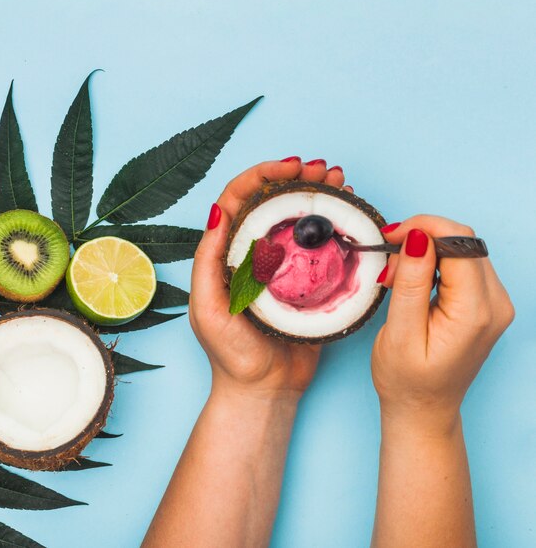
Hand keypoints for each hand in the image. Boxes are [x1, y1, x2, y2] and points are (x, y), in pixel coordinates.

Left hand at [189, 158, 347, 400]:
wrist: (264, 389)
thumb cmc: (230, 354)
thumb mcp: (208, 308)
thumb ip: (208, 261)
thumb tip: (216, 211)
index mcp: (227, 252)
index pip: (240, 198)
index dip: (263, 175)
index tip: (289, 168)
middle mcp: (255, 250)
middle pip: (273, 200)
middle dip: (297, 177)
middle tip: (322, 168)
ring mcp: (284, 263)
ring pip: (299, 216)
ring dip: (318, 192)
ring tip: (339, 180)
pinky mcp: (308, 279)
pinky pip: (321, 244)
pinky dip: (334, 223)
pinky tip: (348, 209)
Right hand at [372, 216, 514, 434]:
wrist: (423, 409)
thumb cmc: (407, 379)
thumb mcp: (399, 332)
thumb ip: (410, 282)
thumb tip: (417, 237)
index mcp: (476, 312)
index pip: (460, 243)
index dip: (423, 229)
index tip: (389, 237)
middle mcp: (495, 304)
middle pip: (463, 241)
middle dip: (421, 239)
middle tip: (388, 262)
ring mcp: (494, 303)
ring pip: (461, 249)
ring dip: (424, 251)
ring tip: (395, 277)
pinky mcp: (484, 303)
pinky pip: (461, 264)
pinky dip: (432, 262)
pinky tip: (410, 280)